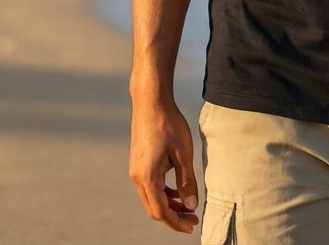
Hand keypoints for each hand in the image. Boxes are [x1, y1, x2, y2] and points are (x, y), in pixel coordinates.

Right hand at [129, 97, 199, 232]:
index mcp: (147, 177)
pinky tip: (177, 190)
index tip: (191, 226)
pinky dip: (163, 192)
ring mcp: (136, 170)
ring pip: (152, 197)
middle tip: (193, 218)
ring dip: (169, 204)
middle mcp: (137, 177)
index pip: (160, 211)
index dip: (176, 222)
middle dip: (174, 216)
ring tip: (188, 206)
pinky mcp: (138, 162)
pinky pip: (150, 185)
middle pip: (154, 208)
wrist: (151, 101)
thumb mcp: (183, 153)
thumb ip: (187, 181)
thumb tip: (191, 204)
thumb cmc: (168, 123)